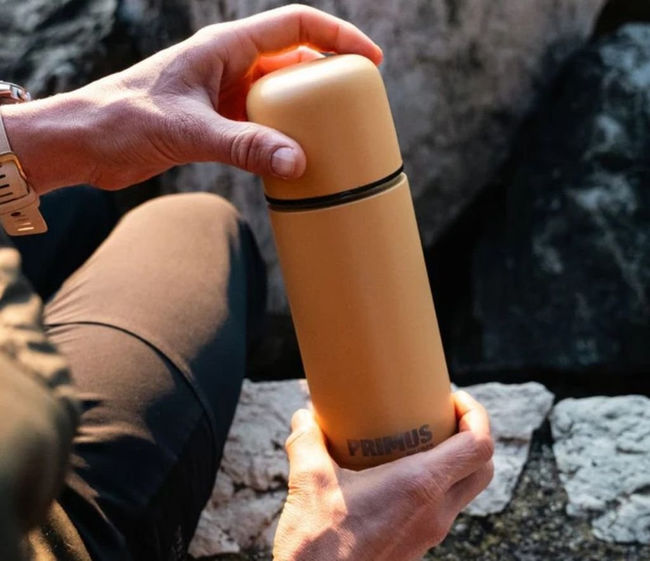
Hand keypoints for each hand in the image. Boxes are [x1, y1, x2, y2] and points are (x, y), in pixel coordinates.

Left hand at [1, 5, 382, 193]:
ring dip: (306, 112)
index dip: (337, 35)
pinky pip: (263, 124)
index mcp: (224, 47)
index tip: (369, 60)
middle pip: (294, 60)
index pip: (294, 25)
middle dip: (327, 79)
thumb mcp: (189, 130)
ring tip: (335, 135)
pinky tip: (295, 157)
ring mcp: (224, 94)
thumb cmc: (123, 119)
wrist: (85, 142)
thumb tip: (297, 163)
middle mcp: (229, 65)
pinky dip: (283, 137)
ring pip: (280, 95)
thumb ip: (245, 146)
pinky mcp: (217, 122)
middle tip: (357, 107)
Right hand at [273, 391, 493, 560]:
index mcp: (419, 487)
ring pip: (464, 490)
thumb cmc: (318, 545)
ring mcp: (429, 532)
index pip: (479, 447)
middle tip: (440, 415)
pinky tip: (395, 473)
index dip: (476, 415)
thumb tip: (303, 417)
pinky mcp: (416, 544)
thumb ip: (307, 441)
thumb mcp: (309, 481)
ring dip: (453, 461)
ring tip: (416, 439)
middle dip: (471, 435)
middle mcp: (434, 511)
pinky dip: (434, 483)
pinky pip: (442, 507)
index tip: (451, 398)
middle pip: (482, 469)